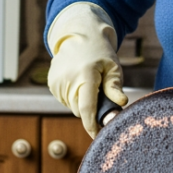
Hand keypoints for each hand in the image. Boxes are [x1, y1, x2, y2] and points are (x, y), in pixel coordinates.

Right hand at [46, 2, 128, 136]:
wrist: (78, 35)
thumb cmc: (100, 51)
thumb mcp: (112, 67)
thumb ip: (114, 86)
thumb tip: (121, 103)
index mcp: (84, 76)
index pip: (86, 109)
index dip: (92, 126)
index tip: (98, 137)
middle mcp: (67, 81)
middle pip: (80, 110)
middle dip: (91, 110)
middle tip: (101, 96)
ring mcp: (56, 83)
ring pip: (72, 106)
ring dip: (82, 102)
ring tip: (89, 83)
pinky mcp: (51, 84)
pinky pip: (65, 100)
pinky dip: (73, 96)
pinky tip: (78, 81)